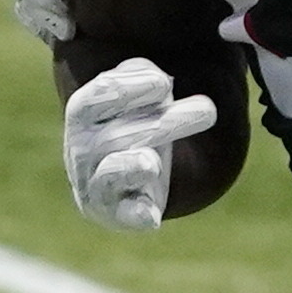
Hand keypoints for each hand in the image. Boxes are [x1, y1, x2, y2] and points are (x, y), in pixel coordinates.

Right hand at [63, 58, 218, 232]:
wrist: (138, 166)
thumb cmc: (139, 116)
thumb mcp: (142, 89)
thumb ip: (145, 75)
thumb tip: (161, 78)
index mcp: (85, 115)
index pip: (92, 101)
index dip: (126, 91)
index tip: (164, 83)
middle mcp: (83, 151)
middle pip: (114, 137)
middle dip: (162, 123)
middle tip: (208, 109)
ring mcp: (98, 184)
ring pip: (111, 174)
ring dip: (133, 166)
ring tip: (151, 163)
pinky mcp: (120, 213)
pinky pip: (124, 215)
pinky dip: (135, 215)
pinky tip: (150, 217)